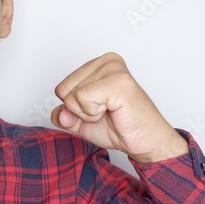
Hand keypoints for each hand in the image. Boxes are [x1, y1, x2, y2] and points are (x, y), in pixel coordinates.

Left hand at [50, 52, 188, 162]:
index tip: (99, 110)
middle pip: (64, 91)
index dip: (75, 108)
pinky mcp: (118, 81)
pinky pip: (82, 99)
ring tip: (110, 112)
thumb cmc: (119, 127)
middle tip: (106, 112)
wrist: (144, 141)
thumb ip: (64, 115)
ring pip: (73, 96)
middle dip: (80, 111)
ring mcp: (113, 69)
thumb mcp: (81, 122)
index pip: (61, 88)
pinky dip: (94, 114)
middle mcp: (106, 61)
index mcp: (98, 65)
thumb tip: (60, 113)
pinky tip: (113, 111)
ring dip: (89, 113)